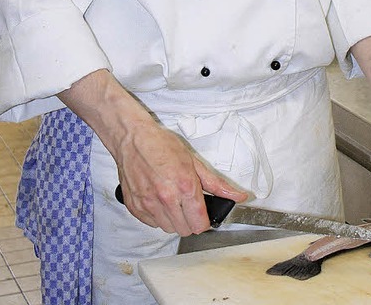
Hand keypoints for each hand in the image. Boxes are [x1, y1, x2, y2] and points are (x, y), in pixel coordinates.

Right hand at [116, 121, 247, 235]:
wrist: (133, 139)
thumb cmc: (161, 145)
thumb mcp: (194, 161)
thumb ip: (217, 184)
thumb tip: (238, 196)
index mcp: (185, 186)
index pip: (200, 224)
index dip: (204, 221)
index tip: (203, 213)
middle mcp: (166, 198)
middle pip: (185, 230)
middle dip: (190, 221)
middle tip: (188, 205)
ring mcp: (149, 204)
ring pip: (168, 229)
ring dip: (173, 220)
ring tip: (173, 201)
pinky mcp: (135, 207)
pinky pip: (151, 224)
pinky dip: (157, 217)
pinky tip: (158, 200)